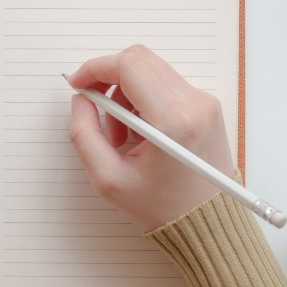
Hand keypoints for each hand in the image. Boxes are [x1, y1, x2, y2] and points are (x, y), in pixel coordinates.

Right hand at [67, 45, 234, 231]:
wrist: (208, 225)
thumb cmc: (163, 209)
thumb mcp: (109, 180)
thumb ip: (84, 134)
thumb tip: (81, 100)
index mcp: (172, 121)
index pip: (128, 66)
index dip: (95, 69)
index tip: (78, 85)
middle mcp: (194, 104)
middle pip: (139, 60)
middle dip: (109, 80)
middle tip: (98, 113)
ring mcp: (204, 103)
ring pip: (152, 71)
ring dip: (126, 94)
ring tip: (122, 135)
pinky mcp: (207, 107)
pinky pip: (166, 85)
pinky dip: (144, 100)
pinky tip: (141, 134)